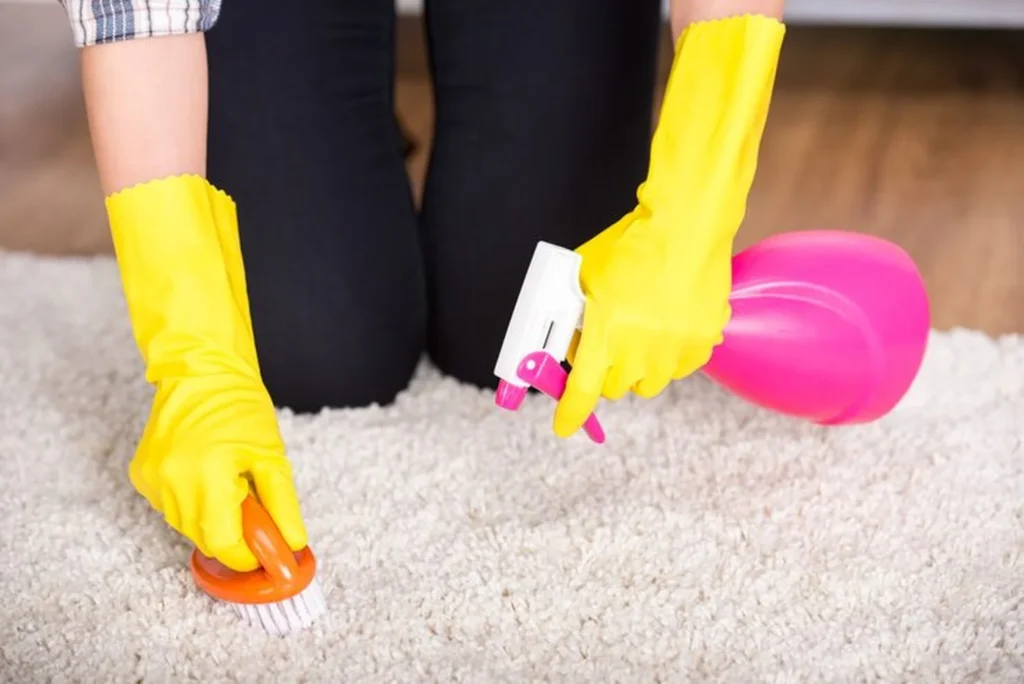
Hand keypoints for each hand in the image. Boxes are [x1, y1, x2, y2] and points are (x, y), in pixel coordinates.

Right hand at [130, 373, 306, 571]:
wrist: (200, 372)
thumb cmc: (239, 407)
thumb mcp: (271, 456)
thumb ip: (282, 504)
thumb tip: (292, 544)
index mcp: (207, 477)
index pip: (223, 544)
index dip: (247, 554)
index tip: (265, 549)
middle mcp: (171, 483)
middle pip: (205, 539)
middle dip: (233, 534)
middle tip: (252, 504)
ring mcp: (152, 481)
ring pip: (186, 526)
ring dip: (211, 518)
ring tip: (227, 481)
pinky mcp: (141, 477)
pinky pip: (170, 507)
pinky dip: (191, 503)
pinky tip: (203, 475)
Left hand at [552, 205, 732, 437]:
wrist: (686, 225)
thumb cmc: (630, 245)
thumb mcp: (583, 277)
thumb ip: (574, 315)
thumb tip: (571, 342)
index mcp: (606, 333)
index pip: (583, 391)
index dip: (571, 413)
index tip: (563, 426)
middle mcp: (640, 349)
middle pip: (615, 388)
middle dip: (605, 371)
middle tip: (606, 343)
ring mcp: (675, 349)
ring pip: (649, 383)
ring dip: (638, 367)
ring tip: (640, 332)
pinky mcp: (703, 343)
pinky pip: (679, 368)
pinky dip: (670, 356)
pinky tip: (667, 327)